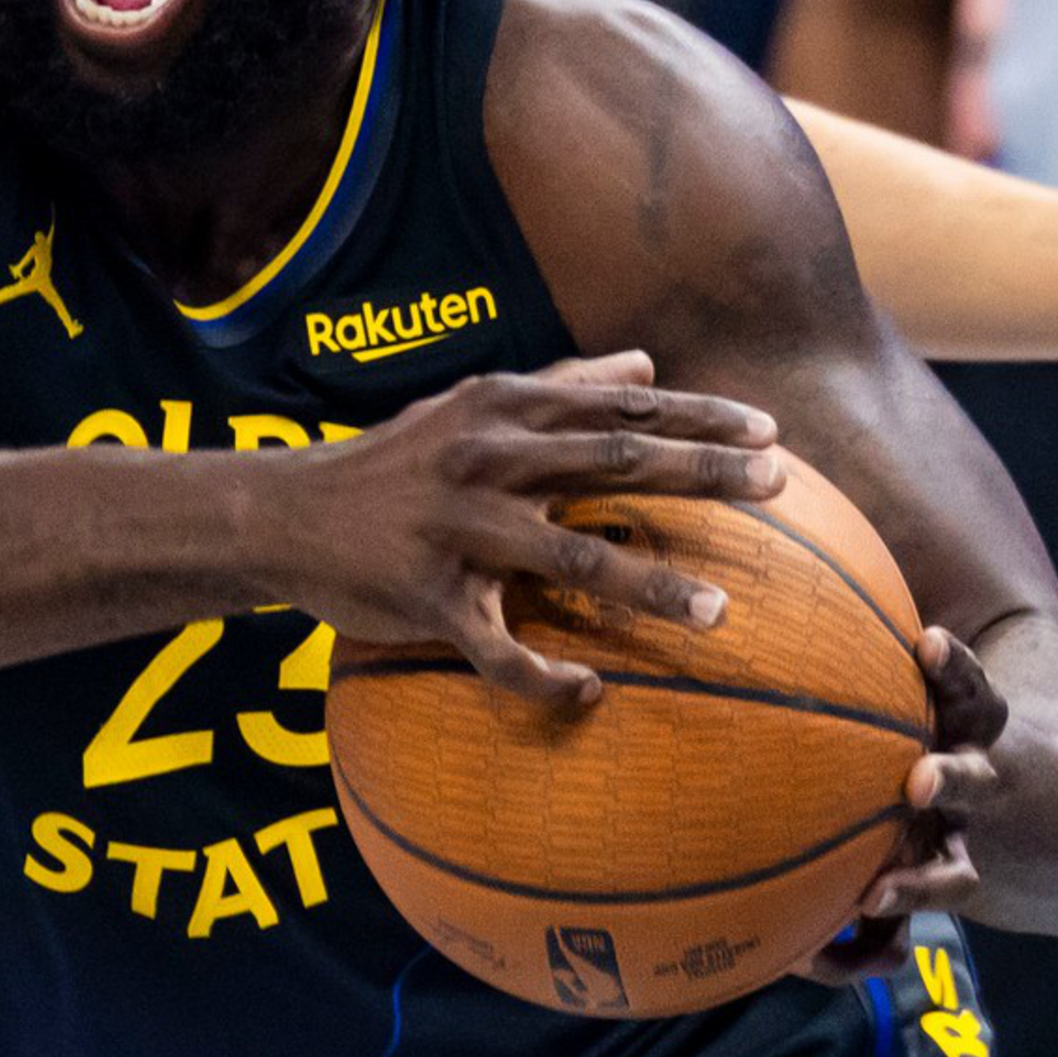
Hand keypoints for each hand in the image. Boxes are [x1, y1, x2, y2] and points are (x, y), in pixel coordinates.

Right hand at [278, 353, 783, 704]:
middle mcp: (485, 460)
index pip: (618, 407)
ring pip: (569, 557)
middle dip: (699, 471)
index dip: (698, 417)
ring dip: (649, 586)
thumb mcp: (468, 406)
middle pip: (611, 461)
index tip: (770, 432)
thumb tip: (646, 363)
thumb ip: (559, 385)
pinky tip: (589, 693)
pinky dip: (544, 678)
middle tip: (777, 485)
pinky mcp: (426, 598)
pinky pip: (496, 649)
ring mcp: (457, 530)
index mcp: (502, 411)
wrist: (280, 513)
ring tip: (720, 613)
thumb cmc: (392, 461)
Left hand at [805, 628, 1000, 982]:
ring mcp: (975, 848)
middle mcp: (983, 787)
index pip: (975, 692)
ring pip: (953, 870)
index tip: (929, 646)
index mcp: (978, 729)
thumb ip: (880, 640)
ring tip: (880, 889)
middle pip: (975, 779)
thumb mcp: (958, 692)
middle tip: (920, 780)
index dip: (955, 671)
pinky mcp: (952, 896)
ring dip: (919, 882)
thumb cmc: (989, 732)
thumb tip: (797, 547)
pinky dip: (874, 940)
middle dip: (953, 779)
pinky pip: (911, 924)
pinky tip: (827, 952)